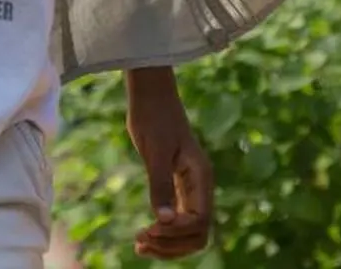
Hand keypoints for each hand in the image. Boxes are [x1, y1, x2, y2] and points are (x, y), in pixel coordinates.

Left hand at [126, 71, 214, 259]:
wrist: (150, 95)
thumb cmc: (152, 117)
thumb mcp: (155, 151)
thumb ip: (161, 185)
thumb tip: (164, 221)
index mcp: (201, 177)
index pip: (199, 221)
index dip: (176, 232)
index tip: (149, 228)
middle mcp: (200, 187)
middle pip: (198, 234)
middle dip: (172, 245)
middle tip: (141, 242)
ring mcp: (191, 189)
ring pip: (189, 231)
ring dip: (168, 244)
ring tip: (139, 245)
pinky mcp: (178, 187)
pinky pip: (178, 220)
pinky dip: (164, 233)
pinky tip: (144, 235)